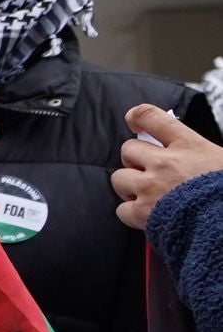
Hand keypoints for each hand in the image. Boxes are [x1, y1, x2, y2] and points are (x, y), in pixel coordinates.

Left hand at [116, 103, 222, 228]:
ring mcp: (151, 186)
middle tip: (149, 171)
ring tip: (148, 194)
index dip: (137, 117)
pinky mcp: (143, 212)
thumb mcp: (221, 160)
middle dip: (135, 160)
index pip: (152, 117)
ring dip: (129, 185)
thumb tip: (183, 152)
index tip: (134, 121)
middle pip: (128, 149)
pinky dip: (131, 213)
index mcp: (189, 146)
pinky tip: (148, 215)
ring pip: (119, 177)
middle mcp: (165, 162)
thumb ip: (198, 153)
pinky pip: (122, 209)